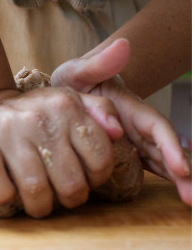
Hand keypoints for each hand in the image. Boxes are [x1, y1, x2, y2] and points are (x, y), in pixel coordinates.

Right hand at [0, 88, 119, 216]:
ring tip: (36, 204)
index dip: (94, 180)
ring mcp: (8, 128)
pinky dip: (2, 193)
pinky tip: (6, 194)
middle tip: (59, 198)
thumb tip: (117, 132)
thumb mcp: (71, 101)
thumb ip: (101, 110)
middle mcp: (40, 117)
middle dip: (68, 200)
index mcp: (67, 108)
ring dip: (38, 206)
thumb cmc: (35, 112)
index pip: (100, 160)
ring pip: (35, 187)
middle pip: (70, 183)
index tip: (82, 180)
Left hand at [52, 38, 191, 204]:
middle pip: (166, 149)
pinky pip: (149, 167)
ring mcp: (135, 141)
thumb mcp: (78, 70)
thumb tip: (123, 45)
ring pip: (162, 162)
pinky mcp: (128, 153)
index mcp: (130, 108)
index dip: (169, 147)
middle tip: (194, 198)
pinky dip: (165, 181)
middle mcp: (138, 126)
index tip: (180, 167)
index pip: (156, 128)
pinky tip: (179, 198)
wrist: (67, 92)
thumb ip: (98, 63)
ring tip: (191, 204)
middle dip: (184, 172)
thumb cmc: (73, 81)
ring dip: (179, 182)